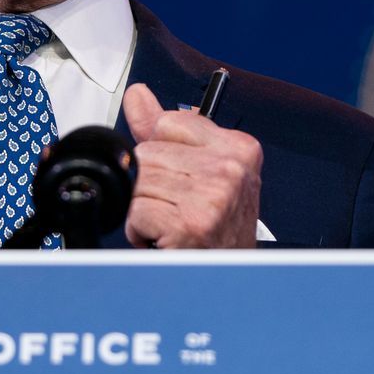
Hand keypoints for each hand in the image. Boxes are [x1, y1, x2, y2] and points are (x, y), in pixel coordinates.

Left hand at [121, 82, 261, 248]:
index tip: (180, 177)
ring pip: (138, 180)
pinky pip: (135, 210)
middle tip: (176, 208)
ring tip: (171, 224)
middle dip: (149, 184)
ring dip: (143, 208)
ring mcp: (212, 196)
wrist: (231, 278)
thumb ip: (166, 131)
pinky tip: (164, 238)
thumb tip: (137, 95)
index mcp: (238, 148)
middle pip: (147, 152)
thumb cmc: (218, 231)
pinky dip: (138, 230)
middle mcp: (230, 169)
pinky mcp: (190, 223)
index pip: (167, 121)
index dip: (163, 154)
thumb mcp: (205, 173)